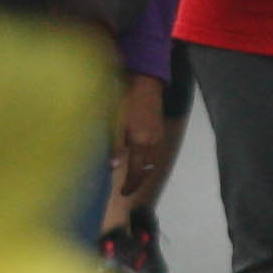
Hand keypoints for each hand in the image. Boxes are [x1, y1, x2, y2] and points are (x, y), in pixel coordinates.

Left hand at [113, 75, 168, 205]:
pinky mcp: (159, 127)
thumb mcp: (116, 122)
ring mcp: (158, 134)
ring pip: (152, 158)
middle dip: (138, 179)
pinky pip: (154, 148)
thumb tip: (113, 166)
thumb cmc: (127, 99)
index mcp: (141, 142)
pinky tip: (137, 152)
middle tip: (128, 185)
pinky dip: (146, 155)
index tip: (124, 193)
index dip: (131, 184)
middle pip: (148, 168)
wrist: (146, 79)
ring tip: (132, 172)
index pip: (137, 171)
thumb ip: (116, 145)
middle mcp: (153, 141)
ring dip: (143, 168)